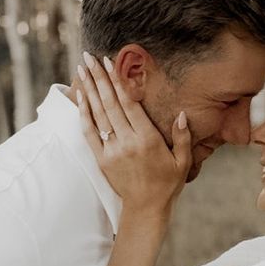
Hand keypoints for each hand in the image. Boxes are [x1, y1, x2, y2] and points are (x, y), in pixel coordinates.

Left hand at [77, 53, 191, 217]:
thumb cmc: (167, 184)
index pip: (129, 103)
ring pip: (98, 114)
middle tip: (90, 56)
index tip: (109, 62)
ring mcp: (112, 150)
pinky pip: (89, 132)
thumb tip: (183, 114)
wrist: (146, 208)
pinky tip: (82, 97)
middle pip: (110, 103)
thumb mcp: (183, 162)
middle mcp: (127, 142)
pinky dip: (84, 113)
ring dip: (89, 89)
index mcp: (148, 139)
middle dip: (99, 77)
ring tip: (82, 68)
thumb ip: (182, 137)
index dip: (118, 81)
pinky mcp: (101, 159)